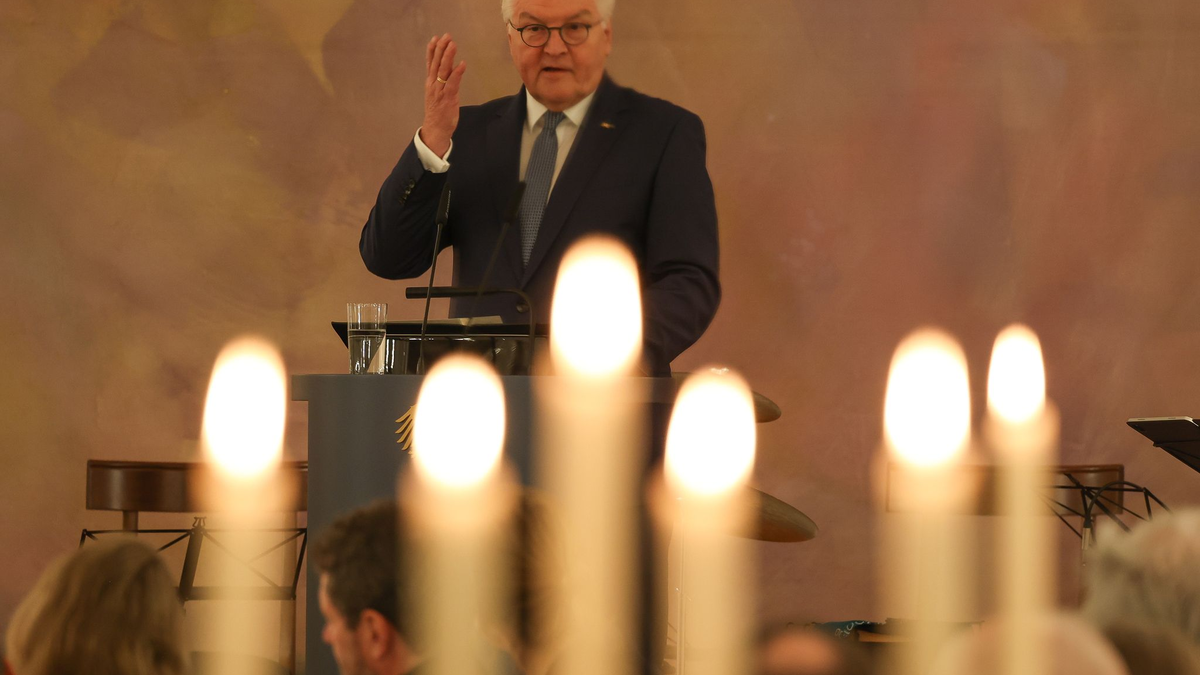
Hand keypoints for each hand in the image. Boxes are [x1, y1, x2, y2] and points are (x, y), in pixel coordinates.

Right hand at [420, 33, 466, 157]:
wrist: (435, 129)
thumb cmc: (438, 112)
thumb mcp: (438, 93)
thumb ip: (442, 80)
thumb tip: (449, 68)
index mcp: (430, 83)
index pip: (430, 63)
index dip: (432, 50)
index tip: (436, 38)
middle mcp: (433, 85)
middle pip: (436, 63)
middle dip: (441, 49)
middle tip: (446, 36)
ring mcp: (440, 91)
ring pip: (443, 70)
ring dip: (448, 56)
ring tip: (452, 44)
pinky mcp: (448, 98)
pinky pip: (453, 83)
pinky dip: (457, 73)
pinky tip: (462, 64)